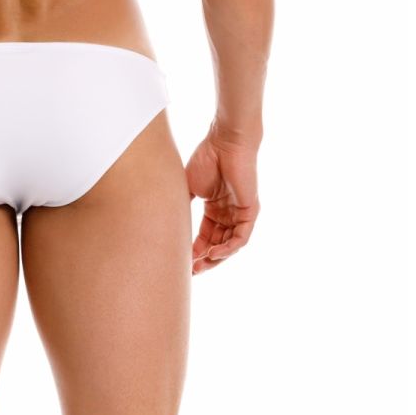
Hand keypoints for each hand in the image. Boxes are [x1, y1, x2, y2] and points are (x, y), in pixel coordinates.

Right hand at [185, 126, 259, 274]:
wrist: (224, 142)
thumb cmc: (206, 159)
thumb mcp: (188, 187)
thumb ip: (181, 206)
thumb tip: (165, 224)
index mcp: (215, 208)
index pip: (206, 236)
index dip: (194, 250)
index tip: (181, 262)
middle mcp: (228, 213)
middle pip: (217, 245)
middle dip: (204, 260)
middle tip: (190, 272)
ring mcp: (240, 214)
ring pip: (229, 245)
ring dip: (215, 258)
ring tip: (200, 266)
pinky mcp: (250, 212)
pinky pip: (240, 238)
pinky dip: (228, 248)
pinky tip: (213, 253)